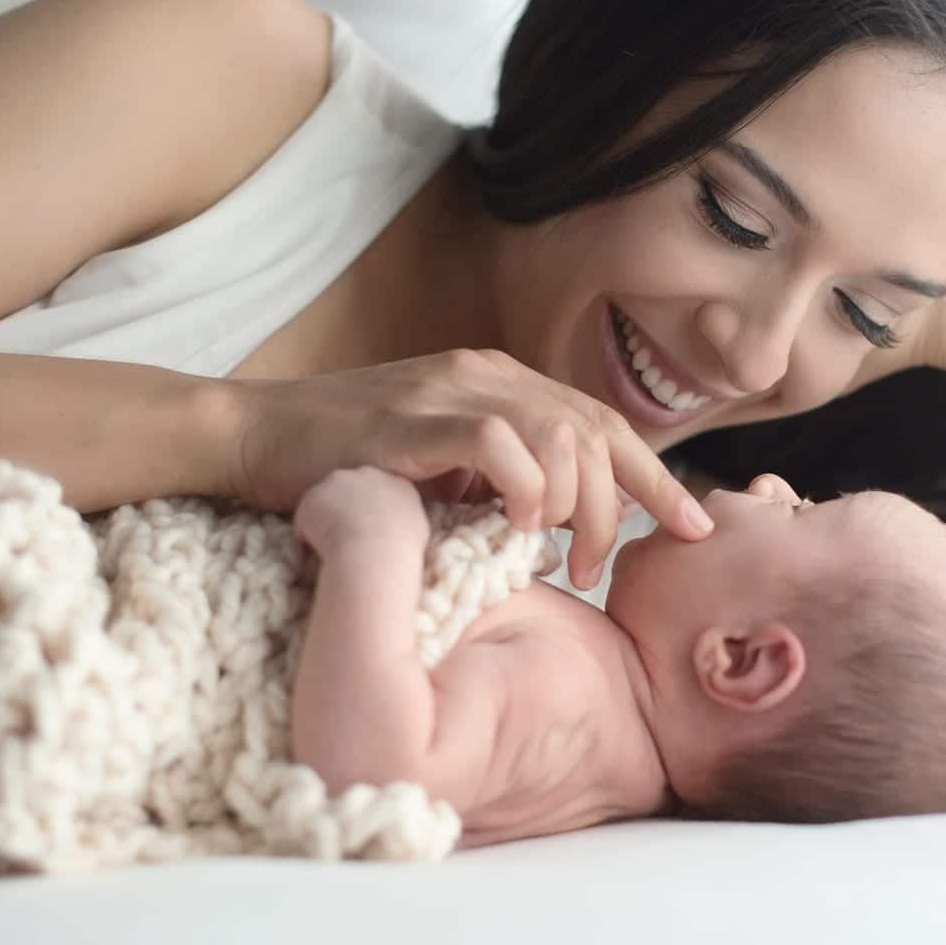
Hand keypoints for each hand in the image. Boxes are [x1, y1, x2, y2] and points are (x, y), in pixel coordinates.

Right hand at [234, 349, 711, 588]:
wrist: (252, 436)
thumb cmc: (343, 466)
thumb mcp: (438, 473)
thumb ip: (496, 482)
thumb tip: (558, 528)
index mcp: (498, 383)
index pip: (601, 423)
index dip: (655, 476)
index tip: (693, 528)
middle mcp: (484, 375)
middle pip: (595, 429)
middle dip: (627, 503)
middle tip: (600, 569)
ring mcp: (448, 390)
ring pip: (560, 434)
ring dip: (577, 505)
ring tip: (562, 559)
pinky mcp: (412, 417)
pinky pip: (497, 441)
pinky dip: (524, 486)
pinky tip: (519, 526)